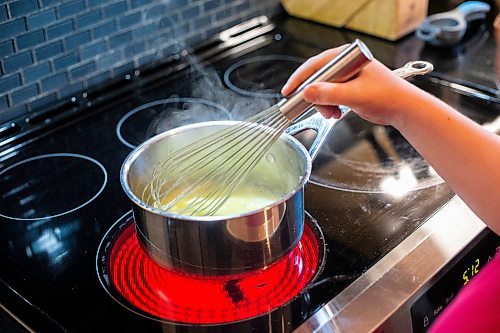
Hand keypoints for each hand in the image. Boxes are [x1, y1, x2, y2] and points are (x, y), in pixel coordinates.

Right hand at [281, 45, 424, 126]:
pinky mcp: (348, 89)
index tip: (288, 92)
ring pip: (322, 91)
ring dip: (323, 105)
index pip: (316, 65)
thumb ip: (329, 94)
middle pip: (317, 79)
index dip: (300, 79)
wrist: (403, 109)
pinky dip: (329, 107)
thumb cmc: (387, 96)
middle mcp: (345, 65)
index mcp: (347, 58)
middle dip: (315, 98)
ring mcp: (346, 78)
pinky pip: (330, 97)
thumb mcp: (354, 95)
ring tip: (332, 114)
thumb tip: (307, 92)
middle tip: (315, 108)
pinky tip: (336, 113)